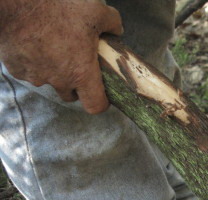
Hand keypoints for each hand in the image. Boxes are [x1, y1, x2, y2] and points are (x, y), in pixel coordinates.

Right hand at [0, 0, 122, 113]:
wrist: (14, 3)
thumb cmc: (55, 7)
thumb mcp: (93, 10)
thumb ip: (111, 23)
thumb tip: (117, 30)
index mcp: (81, 73)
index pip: (95, 105)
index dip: (101, 101)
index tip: (102, 92)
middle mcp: (59, 80)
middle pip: (71, 96)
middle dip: (76, 86)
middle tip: (77, 64)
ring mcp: (36, 76)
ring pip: (49, 82)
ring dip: (54, 72)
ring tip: (54, 48)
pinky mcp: (17, 69)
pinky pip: (29, 71)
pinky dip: (34, 62)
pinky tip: (34, 43)